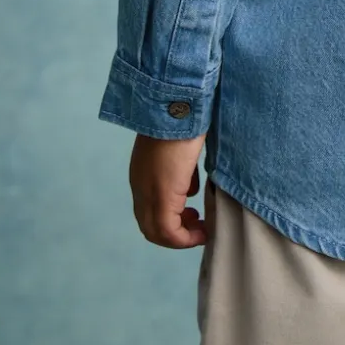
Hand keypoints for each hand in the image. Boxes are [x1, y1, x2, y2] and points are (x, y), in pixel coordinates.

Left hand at [129, 131, 207, 248]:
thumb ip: (181, 171)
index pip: (149, 210)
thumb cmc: (184, 121)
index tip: (192, 215)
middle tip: (197, 224)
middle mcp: (140, 187)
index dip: (170, 219)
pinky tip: (203, 229)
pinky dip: (185, 238)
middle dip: (175, 233)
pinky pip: (169, 232)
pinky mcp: (162, 196)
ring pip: (157, 233)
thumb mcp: (180, 151)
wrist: (176, 106)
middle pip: (150, 227)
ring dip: (180, 237)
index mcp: (142, 174)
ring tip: (201, 229)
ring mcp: (149, 193)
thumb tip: (190, 190)